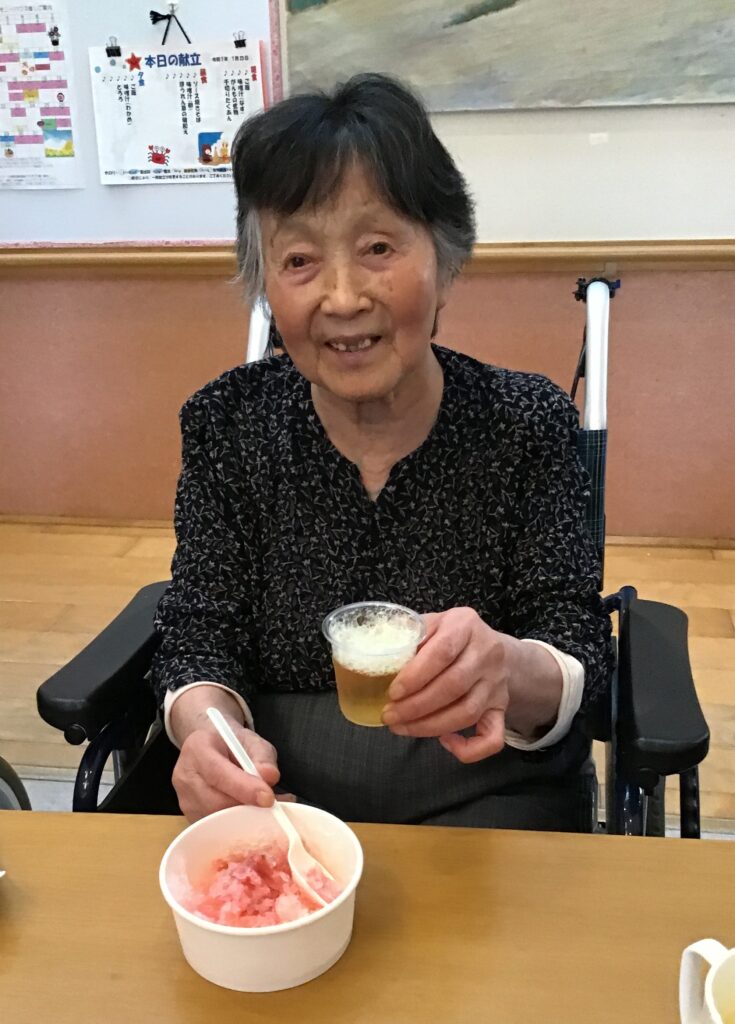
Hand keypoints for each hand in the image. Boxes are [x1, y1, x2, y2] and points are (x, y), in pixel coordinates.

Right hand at [170, 687, 289, 820]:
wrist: (211, 748)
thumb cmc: (231, 744)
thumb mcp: (251, 740)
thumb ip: (262, 756)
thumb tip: (270, 777)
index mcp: (197, 749)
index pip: (218, 772)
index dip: (244, 788)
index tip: (267, 798)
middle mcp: (185, 776)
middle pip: (215, 802)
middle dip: (247, 808)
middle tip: (272, 807)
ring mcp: (185, 800)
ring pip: (216, 819)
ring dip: (243, 819)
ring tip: (262, 808)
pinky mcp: (190, 817)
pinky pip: (214, 829)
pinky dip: (235, 826)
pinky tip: (248, 814)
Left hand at [381, 608, 518, 763]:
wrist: (496, 650)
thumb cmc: (453, 637)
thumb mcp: (432, 623)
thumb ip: (409, 636)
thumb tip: (380, 661)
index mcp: (465, 625)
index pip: (442, 652)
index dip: (415, 676)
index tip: (392, 693)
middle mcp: (487, 653)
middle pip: (453, 686)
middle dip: (416, 706)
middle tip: (390, 716)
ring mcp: (496, 683)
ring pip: (467, 712)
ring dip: (430, 726)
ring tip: (402, 728)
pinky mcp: (501, 708)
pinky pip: (493, 737)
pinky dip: (469, 748)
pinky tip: (445, 743)